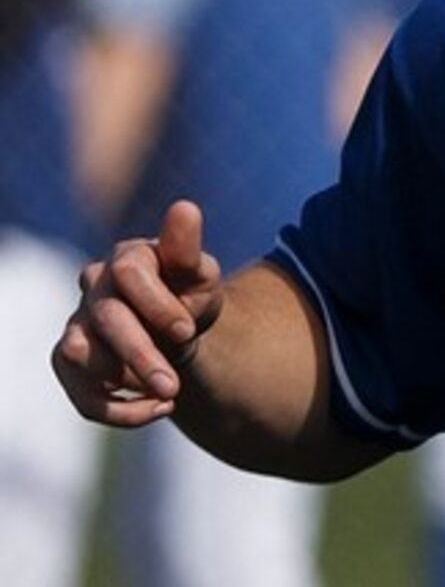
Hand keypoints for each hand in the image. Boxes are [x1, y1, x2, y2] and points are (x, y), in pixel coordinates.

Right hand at [54, 200, 224, 426]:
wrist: (180, 335)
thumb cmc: (190, 297)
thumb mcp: (202, 276)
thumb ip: (189, 250)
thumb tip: (184, 208)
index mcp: (127, 257)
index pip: (128, 272)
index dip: (156, 305)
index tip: (187, 330)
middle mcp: (94, 287)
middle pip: (106, 318)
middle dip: (142, 355)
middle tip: (174, 387)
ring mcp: (76, 324)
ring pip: (81, 354)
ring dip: (127, 380)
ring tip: (171, 391)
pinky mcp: (69, 362)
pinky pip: (80, 394)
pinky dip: (118, 410)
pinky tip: (157, 409)